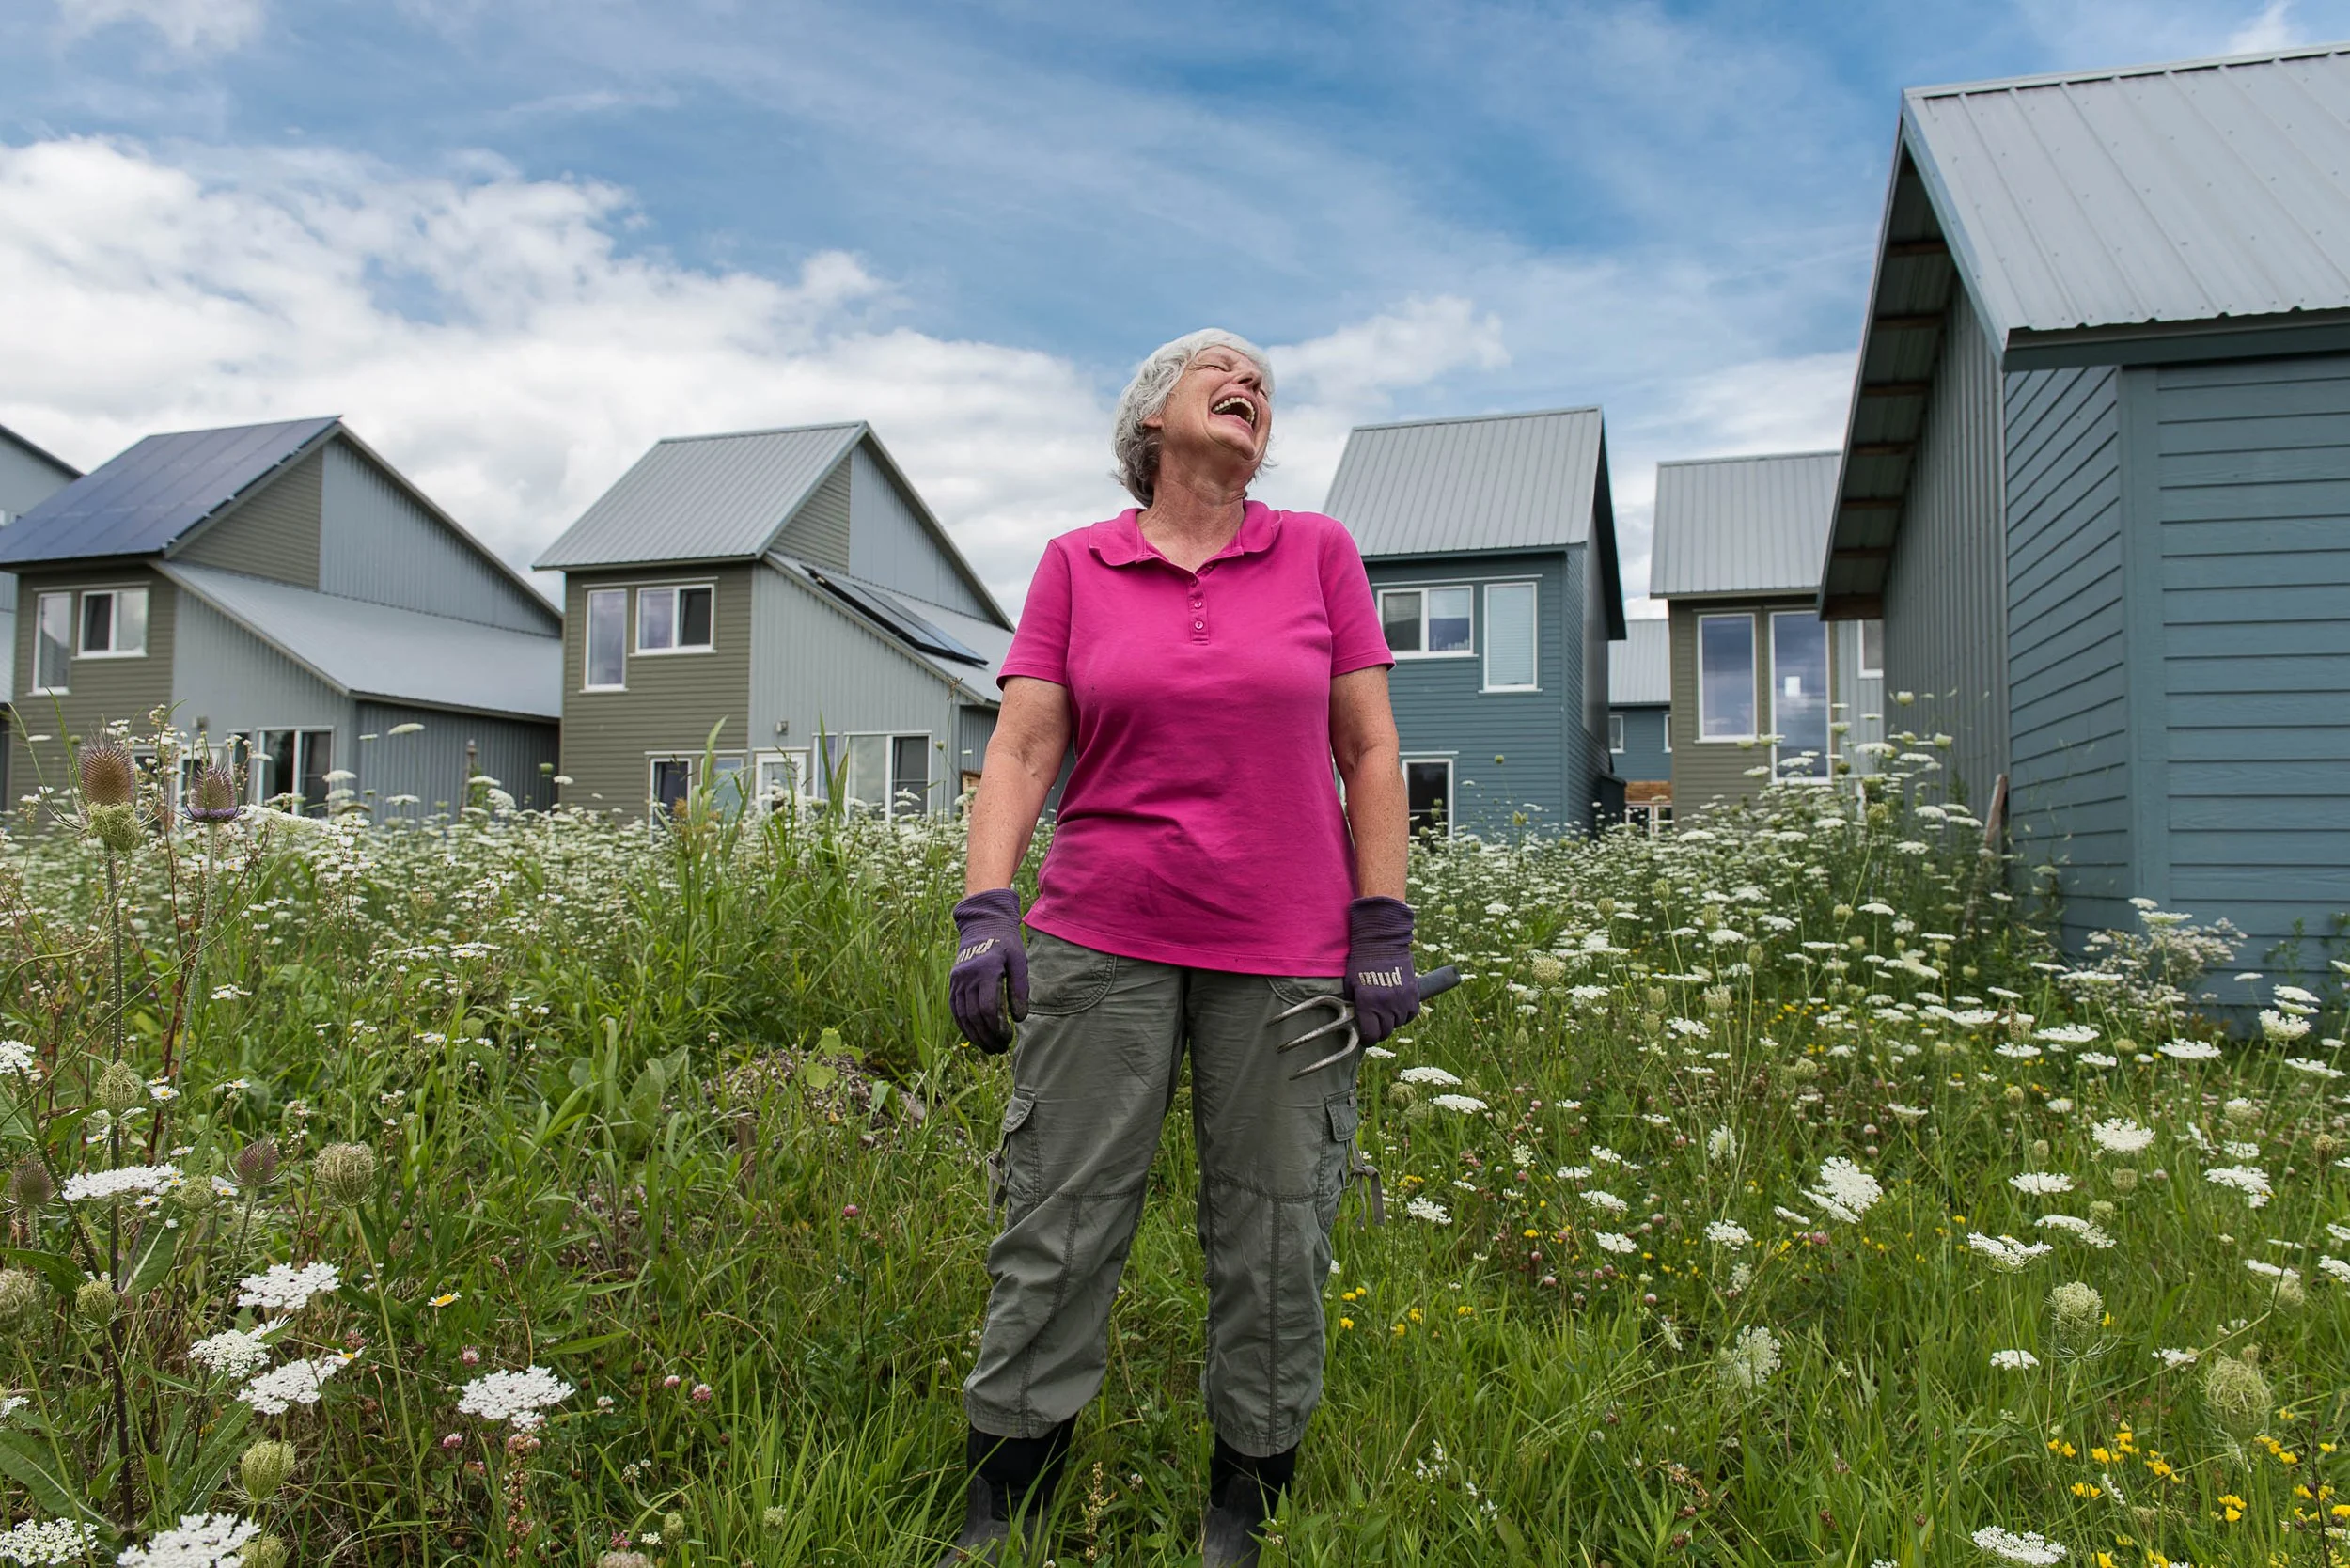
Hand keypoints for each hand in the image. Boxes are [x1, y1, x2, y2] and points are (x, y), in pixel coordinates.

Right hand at [950, 888, 1027, 1053]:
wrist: (983, 925)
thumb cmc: (1006, 943)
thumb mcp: (1019, 961)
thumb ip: (1020, 989)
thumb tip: (1019, 1018)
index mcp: (985, 970)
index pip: (987, 1008)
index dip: (997, 1027)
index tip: (1009, 1036)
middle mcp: (967, 977)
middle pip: (974, 1016)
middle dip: (987, 1036)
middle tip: (1001, 1048)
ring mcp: (957, 980)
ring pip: (962, 1016)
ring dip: (975, 1035)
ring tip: (990, 1047)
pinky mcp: (953, 982)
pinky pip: (955, 1009)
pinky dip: (964, 1025)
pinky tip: (975, 1036)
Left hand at [1344, 895, 1417, 1045]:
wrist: (1382, 942)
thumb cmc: (1361, 962)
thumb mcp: (1350, 985)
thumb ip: (1354, 1005)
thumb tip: (1357, 1022)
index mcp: (1368, 1004)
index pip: (1371, 1035)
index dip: (1367, 1038)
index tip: (1366, 1035)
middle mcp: (1387, 1005)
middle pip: (1385, 1032)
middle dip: (1379, 1030)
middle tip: (1374, 1023)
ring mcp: (1402, 1000)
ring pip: (1398, 1023)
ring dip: (1392, 1020)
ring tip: (1385, 1010)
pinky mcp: (1414, 994)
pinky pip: (1411, 1014)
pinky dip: (1404, 1013)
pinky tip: (1396, 1006)